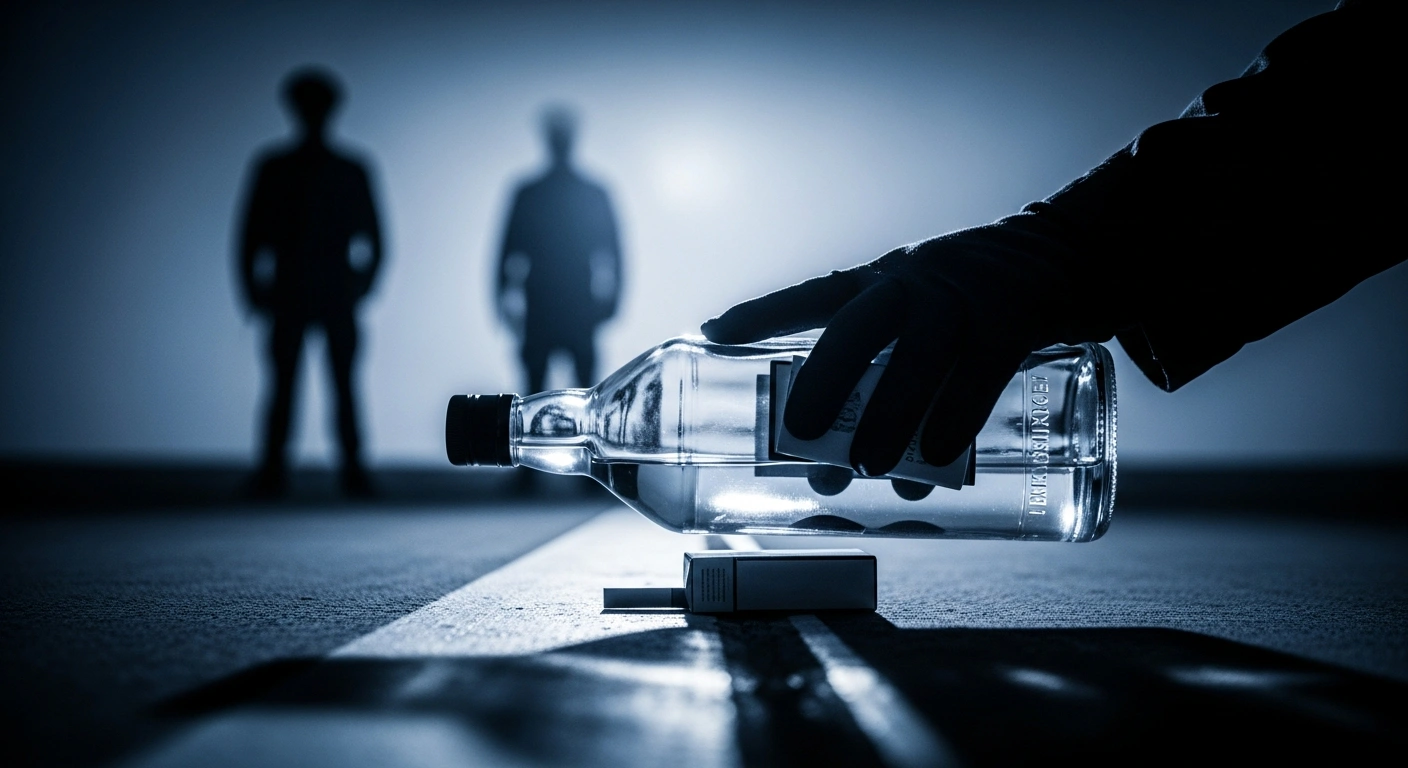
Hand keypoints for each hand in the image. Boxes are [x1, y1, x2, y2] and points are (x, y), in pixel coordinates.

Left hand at [702, 219, 1119, 475]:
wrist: (1077, 253)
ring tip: (864, 469)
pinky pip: (981, 370)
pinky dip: (956, 417)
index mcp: (886, 279)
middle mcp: (916, 281)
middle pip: (858, 325)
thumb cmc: (985, 302)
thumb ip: (894, 373)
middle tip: (794, 434)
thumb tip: (845, 462)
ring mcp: (967, 296)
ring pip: (919, 354)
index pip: (815, 293)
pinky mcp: (1017, 317)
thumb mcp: (929, 313)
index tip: (710, 334)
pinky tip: (936, 459)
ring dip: (889, 415)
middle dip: (822, 379)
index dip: (762, 313)